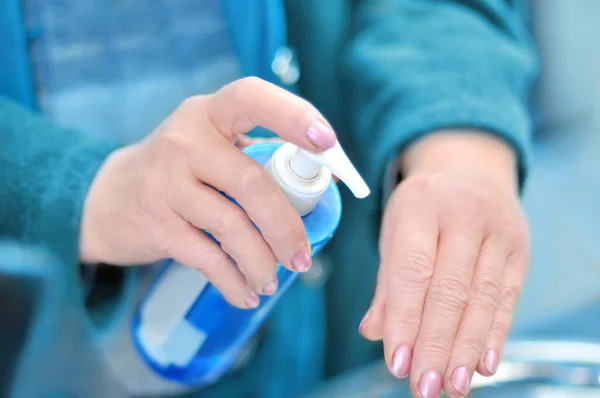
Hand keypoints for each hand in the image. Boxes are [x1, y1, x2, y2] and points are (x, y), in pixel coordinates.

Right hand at [80, 77, 336, 308]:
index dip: (292, 115)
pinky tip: (248, 294)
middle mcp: (185, 142)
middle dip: (286, 226)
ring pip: (230, 226)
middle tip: (303, 258)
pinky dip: (233, 281)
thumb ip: (262, 156)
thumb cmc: (183, 169)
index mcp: (210, 114)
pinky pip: (206, 258)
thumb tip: (326, 179)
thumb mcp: (214, 146)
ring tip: (274, 281)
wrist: (110, 198)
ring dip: (261, 261)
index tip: (328, 142)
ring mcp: (166, 183)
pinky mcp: (155, 224)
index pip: (251, 98)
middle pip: (250, 182)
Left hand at [359, 132, 529, 397]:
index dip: (404, 320)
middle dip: (436, 344)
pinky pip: (508, 296)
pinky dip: (496, 333)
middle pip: (449, 290)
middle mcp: (461, 214)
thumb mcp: (395, 231)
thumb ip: (387, 282)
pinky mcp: (519, 248)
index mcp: (418, 205)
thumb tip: (373, 331)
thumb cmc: (422, 207)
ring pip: (482, 298)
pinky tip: (484, 364)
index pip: (411, 271)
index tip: (397, 364)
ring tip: (452, 385)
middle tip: (424, 387)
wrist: (470, 169)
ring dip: (467, 348)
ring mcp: (497, 230)